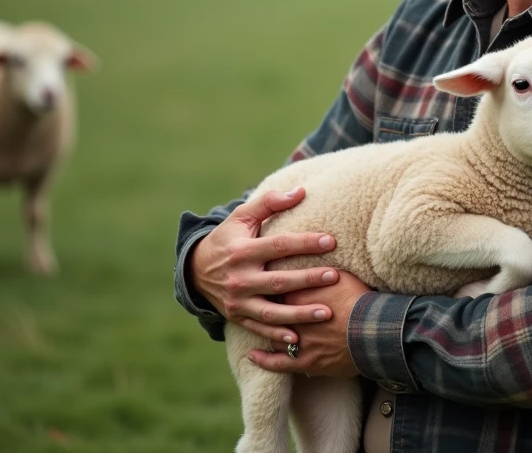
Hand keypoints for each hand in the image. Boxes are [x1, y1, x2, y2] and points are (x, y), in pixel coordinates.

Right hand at [189, 186, 339, 344]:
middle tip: (335, 276)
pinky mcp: (237, 317)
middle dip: (308, 280)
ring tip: (327, 312)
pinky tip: (298, 339)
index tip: (330, 242)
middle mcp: (239, 278)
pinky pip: (259, 329)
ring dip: (299, 314)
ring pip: (271, 311)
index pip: (278, 246)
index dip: (304, 243)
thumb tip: (301, 191)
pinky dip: (277, 336)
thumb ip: (270, 202)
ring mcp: (237, 301)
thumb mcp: (242, 217)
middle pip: (278, 281)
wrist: (196, 269)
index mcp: (242, 251)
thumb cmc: (228, 238)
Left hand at [249, 269, 372, 377]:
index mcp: (298, 294)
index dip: (271, 282)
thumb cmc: (361, 300)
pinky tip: (252, 356)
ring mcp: (297, 341)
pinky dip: (263, 360)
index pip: (276, 285)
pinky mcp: (304, 361)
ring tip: (252, 324)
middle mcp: (292, 318)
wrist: (374, 330)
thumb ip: (321, 268)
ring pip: (272, 335)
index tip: (264, 277)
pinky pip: (277, 362)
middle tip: (255, 298)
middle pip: (269, 310)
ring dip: (263, 330)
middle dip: (261, 304)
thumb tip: (315, 253)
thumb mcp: (342, 275)